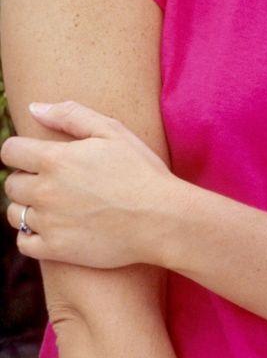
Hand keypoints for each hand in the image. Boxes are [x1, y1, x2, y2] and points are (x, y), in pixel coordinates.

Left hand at [1, 101, 173, 268]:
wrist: (160, 219)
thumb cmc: (140, 170)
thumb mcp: (112, 131)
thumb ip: (70, 115)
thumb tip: (33, 108)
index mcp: (56, 159)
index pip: (10, 151)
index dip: (21, 150)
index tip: (36, 154)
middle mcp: (45, 191)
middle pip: (12, 183)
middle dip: (27, 177)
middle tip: (54, 179)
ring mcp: (48, 223)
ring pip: (15, 213)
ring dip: (29, 206)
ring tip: (57, 203)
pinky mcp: (55, 249)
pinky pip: (23, 242)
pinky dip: (31, 234)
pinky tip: (54, 226)